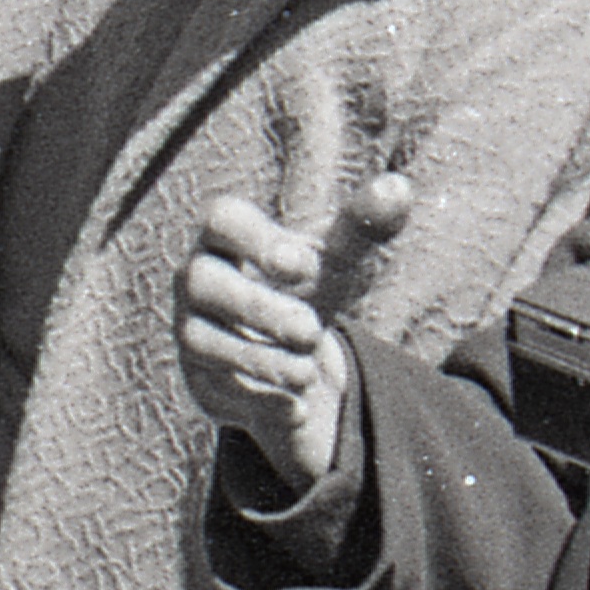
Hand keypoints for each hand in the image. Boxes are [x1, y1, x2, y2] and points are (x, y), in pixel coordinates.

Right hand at [172, 171, 407, 498]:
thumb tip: (398, 187)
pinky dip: (264, 399)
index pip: (220, 219)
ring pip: (201, 340)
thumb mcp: (337, 258)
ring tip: (309, 368)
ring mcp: (191, 331)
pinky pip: (218, 389)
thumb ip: (363, 224)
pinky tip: (300, 402)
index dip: (259, 240)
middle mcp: (196, 279)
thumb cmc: (307, 288)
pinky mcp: (201, 381)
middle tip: (311, 329)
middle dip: (258, 308)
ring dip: (263, 358)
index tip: (305, 267)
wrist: (293, 354)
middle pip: (201, 280)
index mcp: (227, 237)